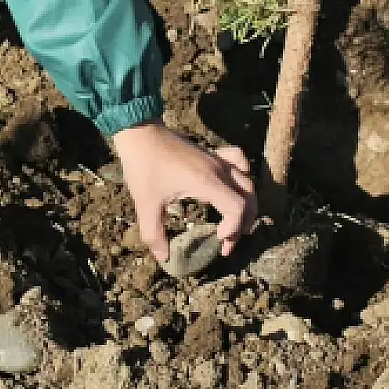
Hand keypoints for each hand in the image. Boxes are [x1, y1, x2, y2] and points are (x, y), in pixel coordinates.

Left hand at [110, 121, 256, 264]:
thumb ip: (154, 234)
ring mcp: (216, 159)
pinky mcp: (211, 153)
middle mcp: (218, 169)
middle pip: (248, 198)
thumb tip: (163, 258)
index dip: (234, 229)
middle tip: (226, 241)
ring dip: (247, 203)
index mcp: (207, 182)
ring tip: (235, 221)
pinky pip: (238, 160)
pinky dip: (243, 175)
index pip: (238, 208)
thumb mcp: (146, 203)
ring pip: (247, 181)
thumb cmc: (144, 166)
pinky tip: (233, 186)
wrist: (139, 131)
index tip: (217, 239)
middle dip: (243, 224)